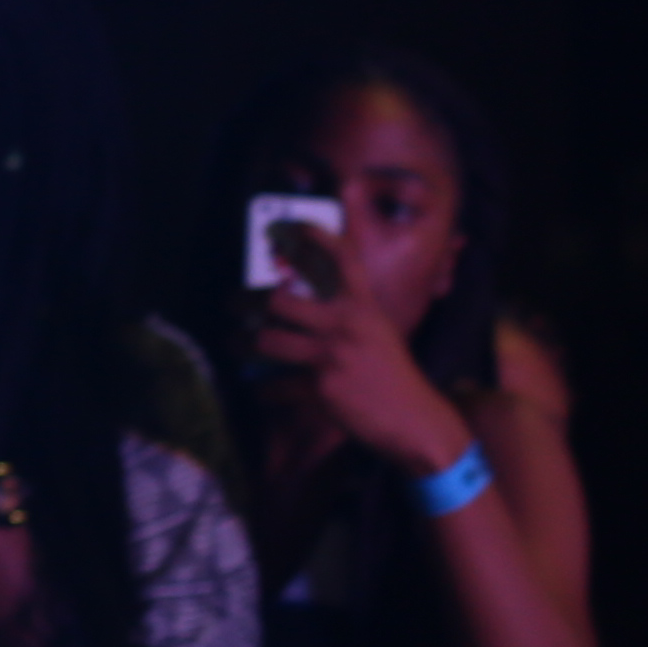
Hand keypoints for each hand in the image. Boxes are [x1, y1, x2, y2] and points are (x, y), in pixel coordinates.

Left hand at [240, 229, 472, 479]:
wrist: (414, 419)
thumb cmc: (394, 376)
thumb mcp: (378, 333)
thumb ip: (349, 315)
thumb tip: (302, 305)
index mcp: (364, 306)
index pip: (340, 260)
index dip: (314, 238)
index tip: (289, 228)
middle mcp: (346, 322)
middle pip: (279, 298)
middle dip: (246, 300)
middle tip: (233, 302)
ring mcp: (332, 354)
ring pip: (267, 340)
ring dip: (242, 344)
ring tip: (235, 344)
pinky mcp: (321, 387)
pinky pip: (277, 385)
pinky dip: (265, 390)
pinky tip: (261, 390)